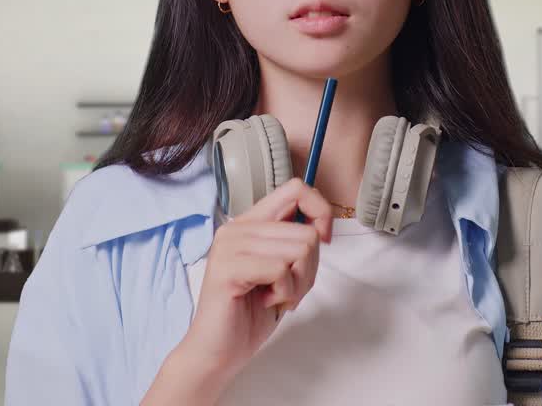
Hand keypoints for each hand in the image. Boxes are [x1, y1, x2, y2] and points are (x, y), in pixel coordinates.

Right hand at [143, 178, 332, 404]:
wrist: (218, 351)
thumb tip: (321, 226)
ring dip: (297, 284)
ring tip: (275, 297)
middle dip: (310, 269)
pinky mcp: (228, 267)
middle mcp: (237, 228)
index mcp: (250, 222)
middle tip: (288, 289)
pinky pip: (281, 269)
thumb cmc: (250, 314)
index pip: (296, 189)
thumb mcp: (282, 270)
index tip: (323, 241)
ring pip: (299, 249)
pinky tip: (265, 302)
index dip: (321, 212)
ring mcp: (230, 245)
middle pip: (306, 231)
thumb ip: (295, 243)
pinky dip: (284, 293)